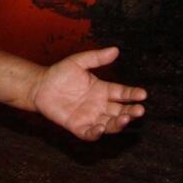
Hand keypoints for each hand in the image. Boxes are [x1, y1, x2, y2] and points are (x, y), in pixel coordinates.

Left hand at [31, 46, 145, 140]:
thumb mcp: (79, 61)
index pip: (122, 93)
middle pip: (120, 111)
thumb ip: (96, 58)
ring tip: (125, 118)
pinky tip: (101, 127)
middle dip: (131, 112)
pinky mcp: (78, 126)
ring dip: (119, 123)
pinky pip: (90, 133)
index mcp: (103, 90)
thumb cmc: (60, 73)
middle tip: (139, 110)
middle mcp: (100, 105)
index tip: (143, 94)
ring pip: (110, 124)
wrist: (40, 86)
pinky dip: (96, 133)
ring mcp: (90, 117)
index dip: (133, 94)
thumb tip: (115, 50)